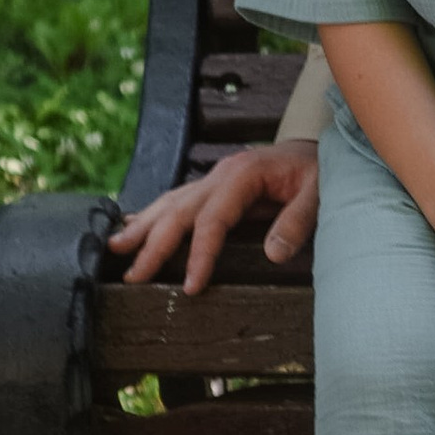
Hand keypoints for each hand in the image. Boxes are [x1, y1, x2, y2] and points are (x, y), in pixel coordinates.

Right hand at [110, 143, 320, 289]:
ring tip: (115, 249)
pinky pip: (176, 200)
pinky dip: (152, 215)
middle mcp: (220, 174)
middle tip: (133, 276)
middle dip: (153, 245)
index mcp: (242, 175)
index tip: (190, 286)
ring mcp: (212, 178)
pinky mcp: (211, 185)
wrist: (315, 148)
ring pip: (169, 203)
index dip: (200, 254)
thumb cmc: (318, 171)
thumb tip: (274, 255)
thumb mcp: (320, 192)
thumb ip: (298, 221)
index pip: (212, 220)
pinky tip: (131, 226)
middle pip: (179, 212)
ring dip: (142, 228)